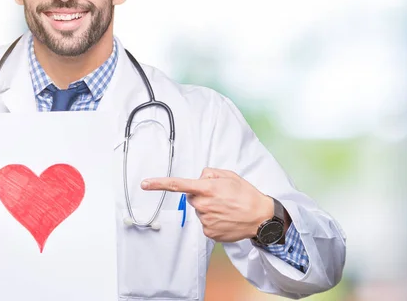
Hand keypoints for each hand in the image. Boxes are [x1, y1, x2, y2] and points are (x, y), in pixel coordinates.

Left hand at [141, 168, 273, 241]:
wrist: (261, 218)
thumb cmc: (245, 194)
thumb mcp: (228, 175)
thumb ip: (209, 173)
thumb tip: (199, 178)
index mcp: (206, 188)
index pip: (177, 185)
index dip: (159, 184)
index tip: (145, 184)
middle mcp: (203, 205)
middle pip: (192, 198)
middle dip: (201, 196)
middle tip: (220, 197)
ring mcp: (205, 220)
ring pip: (199, 211)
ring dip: (209, 209)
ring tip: (226, 208)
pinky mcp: (209, 233)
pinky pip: (205, 223)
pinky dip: (213, 221)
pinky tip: (226, 218)